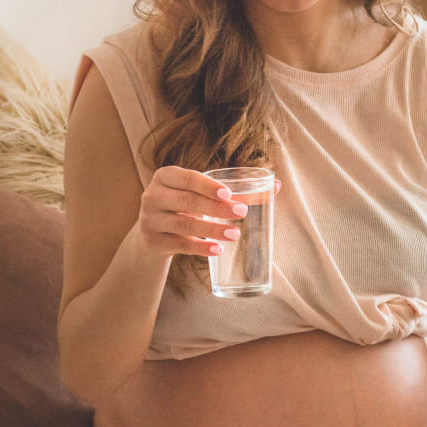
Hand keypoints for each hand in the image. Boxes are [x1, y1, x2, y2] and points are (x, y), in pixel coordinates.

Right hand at [136, 165, 259, 257]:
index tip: (229, 193)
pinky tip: (217, 249)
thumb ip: (236, 190)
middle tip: (242, 212)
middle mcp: (153, 195)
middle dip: (216, 208)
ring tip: (235, 234)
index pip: (187, 178)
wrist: (156, 231)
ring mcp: (150, 219)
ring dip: (212, 229)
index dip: (207, 186)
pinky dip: (200, 248)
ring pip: (184, 224)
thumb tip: (277, 186)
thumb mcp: (203, 194)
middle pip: (187, 201)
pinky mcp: (153, 241)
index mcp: (166, 176)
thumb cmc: (187, 205)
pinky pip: (179, 245)